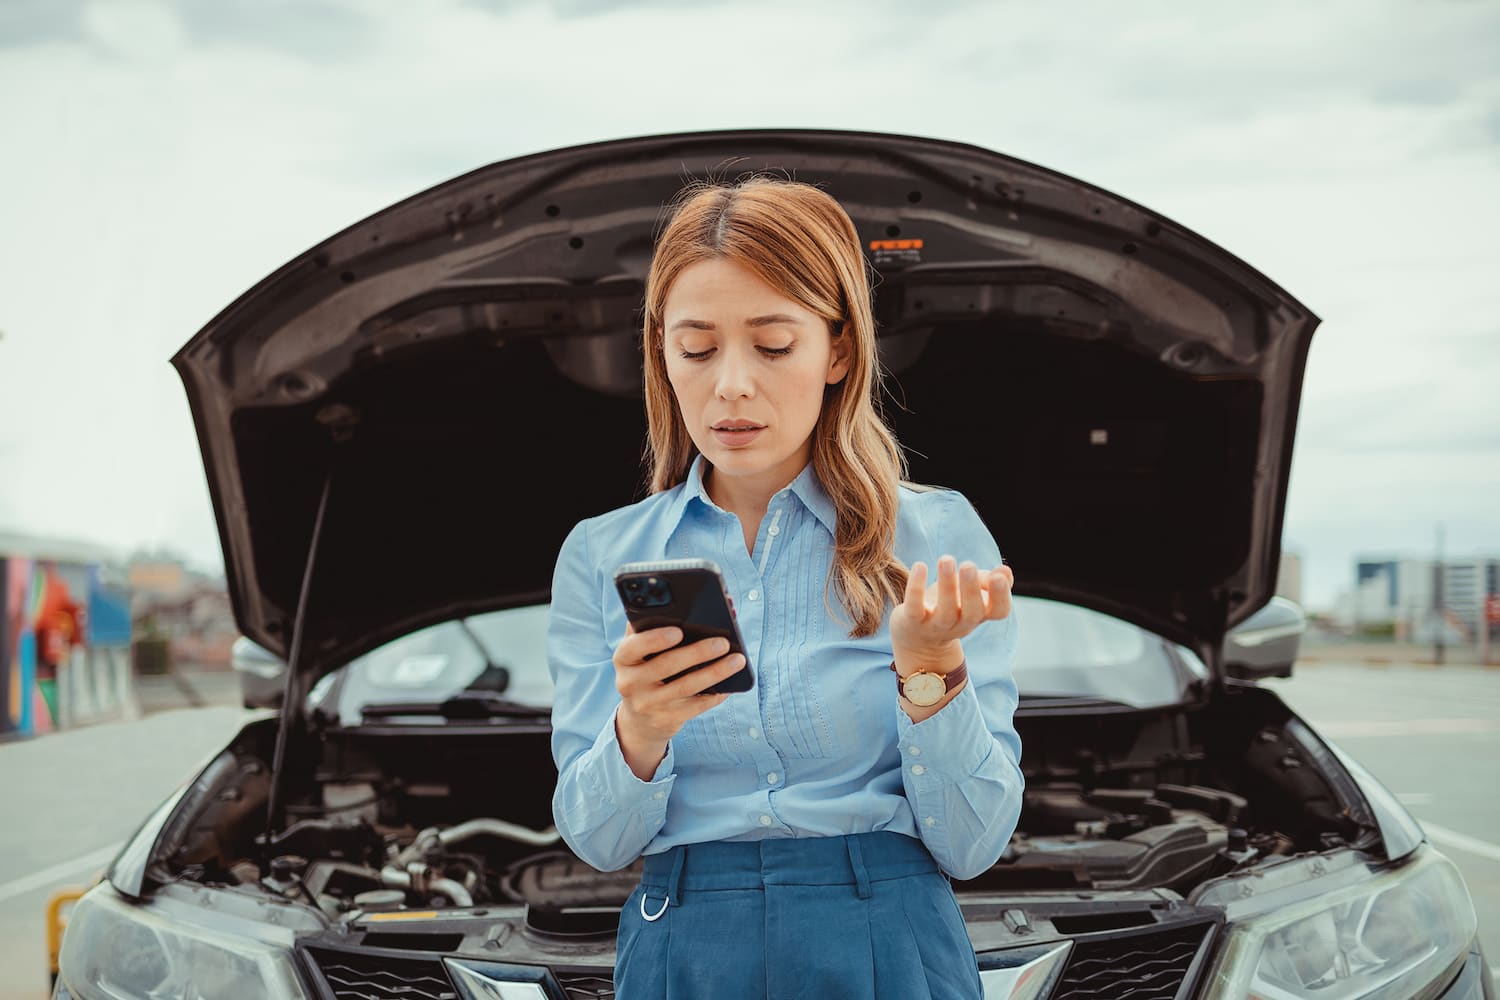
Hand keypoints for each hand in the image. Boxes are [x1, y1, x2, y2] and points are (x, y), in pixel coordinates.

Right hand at [613, 625, 744, 779]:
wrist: (640, 719)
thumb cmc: (645, 671)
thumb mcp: (638, 652)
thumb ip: (648, 628)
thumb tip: (677, 607)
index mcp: (623, 659)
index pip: (633, 647)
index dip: (655, 639)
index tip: (678, 631)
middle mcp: (631, 683)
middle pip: (666, 665)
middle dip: (697, 653)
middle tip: (723, 642)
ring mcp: (649, 704)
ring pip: (686, 687)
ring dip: (715, 672)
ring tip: (737, 660)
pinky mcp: (667, 720)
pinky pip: (695, 706)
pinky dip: (715, 694)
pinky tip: (730, 683)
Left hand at [889, 556, 1013, 669]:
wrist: (918, 639)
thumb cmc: (952, 606)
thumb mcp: (973, 593)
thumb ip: (990, 581)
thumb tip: (1005, 571)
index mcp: (980, 614)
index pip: (999, 611)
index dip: (1001, 596)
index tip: (998, 576)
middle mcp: (961, 624)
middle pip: (972, 612)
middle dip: (971, 589)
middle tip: (968, 565)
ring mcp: (937, 626)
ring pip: (945, 611)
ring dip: (947, 585)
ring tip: (946, 560)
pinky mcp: (913, 622)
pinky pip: (915, 608)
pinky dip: (917, 588)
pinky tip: (920, 566)